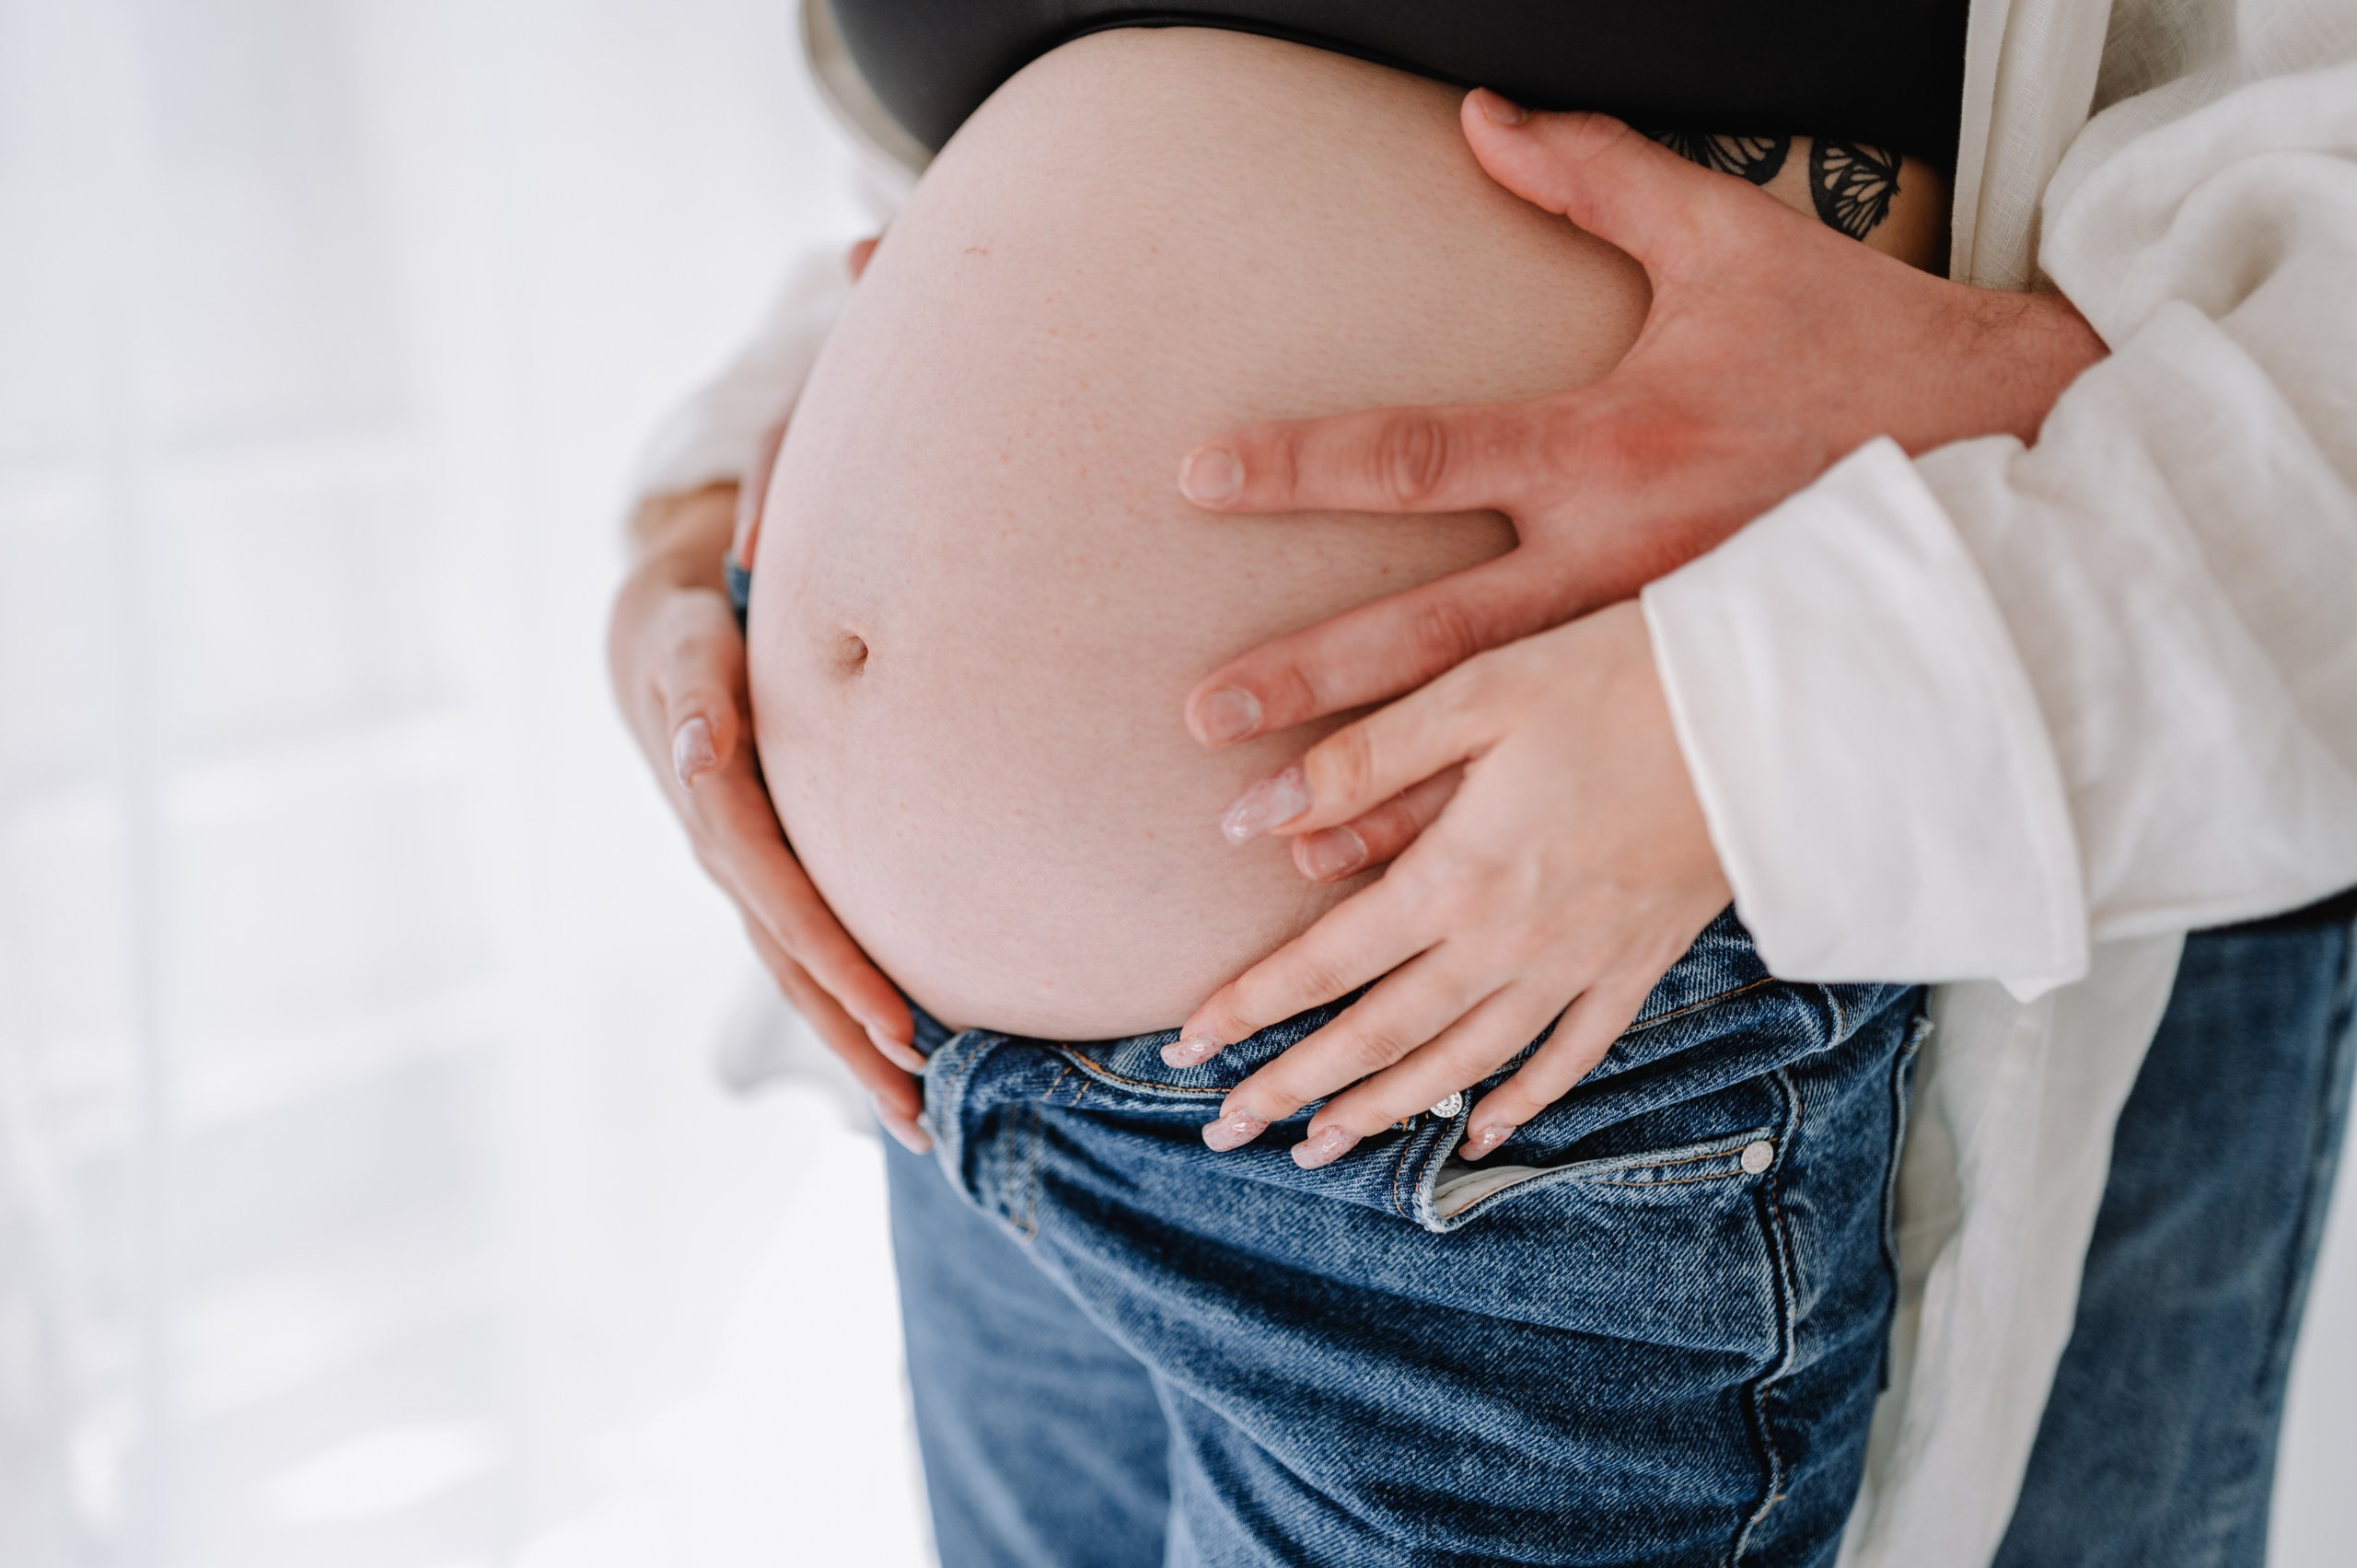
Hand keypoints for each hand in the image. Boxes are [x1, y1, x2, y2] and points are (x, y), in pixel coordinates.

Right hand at [610, 481, 927, 1152]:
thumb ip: (700, 697)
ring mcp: (747, 881)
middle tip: (921, 1115)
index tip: (901, 1026)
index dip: (840, 969)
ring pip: (801, 981)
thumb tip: (702, 751)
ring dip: (854, 1052)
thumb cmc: (692, 629)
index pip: (787, 909)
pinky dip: (847, 1013)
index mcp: (720, 815)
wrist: (661, 636)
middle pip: (796, 973)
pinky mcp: (769, 880)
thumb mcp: (688, 646)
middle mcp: (732, 864)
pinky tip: (897, 1058)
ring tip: (914, 1123)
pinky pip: (807, 960)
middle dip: (856, 1045)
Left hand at [1172, 602, 1729, 1167]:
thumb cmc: (1617, 678)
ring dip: (1384, 1112)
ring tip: (1319, 1149)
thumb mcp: (1476, 692)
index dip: (1249, 1009)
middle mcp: (1510, 943)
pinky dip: (1520, 1101)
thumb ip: (1359, 761)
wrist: (1772, 714)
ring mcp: (1579, 966)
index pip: (1325, 965)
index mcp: (1457, 877)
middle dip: (1295, 1087)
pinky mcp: (1639, 964)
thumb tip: (1246, 817)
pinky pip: (1571, 1056)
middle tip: (1226, 1128)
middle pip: (1380, 1037)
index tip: (1187, 1045)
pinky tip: (1482, 1130)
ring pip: (1462, 1065)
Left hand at [1177, 94, 2105, 884]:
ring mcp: (1656, 647)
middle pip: (1434, 629)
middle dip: (1314, 678)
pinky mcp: (1696, 694)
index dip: (1304, 463)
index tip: (1197, 478)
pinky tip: (1419, 864)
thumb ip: (1598, 181)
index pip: (1423, 453)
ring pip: (1499, 734)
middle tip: (1203, 717)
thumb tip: (1481, 118)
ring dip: (1385, 787)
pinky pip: (1576, 777)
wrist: (2007, 453)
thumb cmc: (1858, 344)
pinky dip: (1496, 824)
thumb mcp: (1732, 241)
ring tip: (1277, 837)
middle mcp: (1620, 560)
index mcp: (1612, 443)